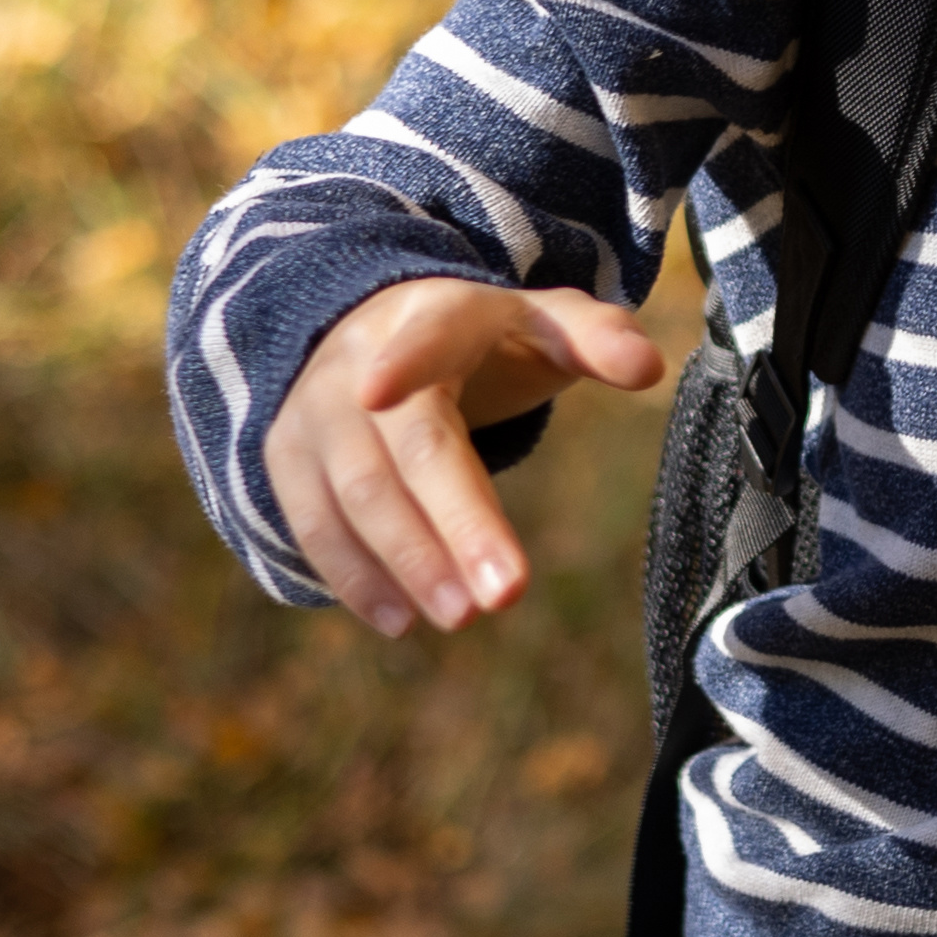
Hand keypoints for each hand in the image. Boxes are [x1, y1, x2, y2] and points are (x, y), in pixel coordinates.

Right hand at [264, 277, 665, 635]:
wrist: (375, 333)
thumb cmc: (482, 340)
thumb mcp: (541, 321)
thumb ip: (596, 337)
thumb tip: (649, 366)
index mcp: (434, 316)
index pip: (425, 337)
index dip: (405, 358)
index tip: (383, 388)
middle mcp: (361, 362)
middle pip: (405, 448)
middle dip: (452, 524)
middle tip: (505, 596)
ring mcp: (316, 413)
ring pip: (352, 495)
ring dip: (406, 563)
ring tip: (462, 617)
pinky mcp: (287, 460)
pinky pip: (313, 525)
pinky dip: (354, 577)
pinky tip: (400, 621)